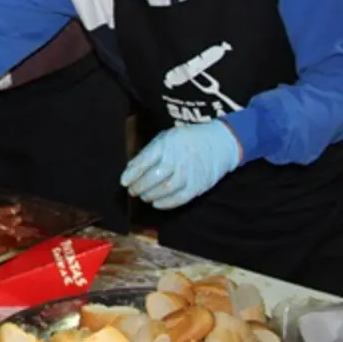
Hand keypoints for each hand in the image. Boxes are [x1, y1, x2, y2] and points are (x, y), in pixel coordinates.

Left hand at [120, 120, 241, 209]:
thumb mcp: (164, 138)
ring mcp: (189, 173)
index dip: (132, 174)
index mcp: (166, 145)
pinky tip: (156, 203)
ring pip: (166, 189)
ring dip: (151, 195)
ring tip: (143, 196)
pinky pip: (180, 198)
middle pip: (154, 177)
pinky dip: (166, 203)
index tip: (123, 182)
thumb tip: (130, 169)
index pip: (145, 161)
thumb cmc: (184, 140)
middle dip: (139, 186)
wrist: (219, 143)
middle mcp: (178, 159)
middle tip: (132, 190)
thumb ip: (148, 153)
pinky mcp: (198, 186)